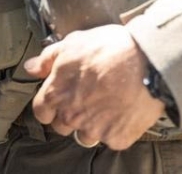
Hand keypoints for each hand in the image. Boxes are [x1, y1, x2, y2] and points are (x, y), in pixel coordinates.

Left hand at [25, 26, 164, 150]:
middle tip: (86, 98)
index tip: (58, 100)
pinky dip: (116, 129)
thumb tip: (32, 67)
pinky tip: (123, 110)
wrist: (149, 63)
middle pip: (61, 126)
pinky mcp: (116, 138)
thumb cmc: (112, 49)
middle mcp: (71, 115)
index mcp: (57, 93)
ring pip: (85, 136)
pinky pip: (111, 139)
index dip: (48, 105)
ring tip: (107, 104)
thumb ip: (49, 58)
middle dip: (70, 114)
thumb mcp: (74, 43)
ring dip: (92, 125)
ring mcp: (94, 129)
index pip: (40, 112)